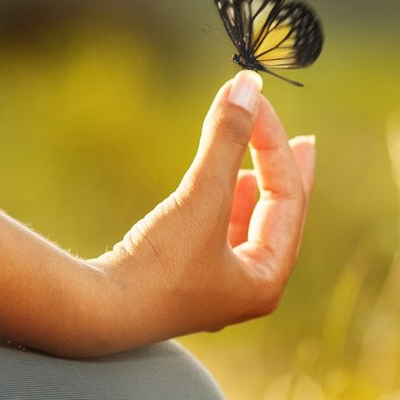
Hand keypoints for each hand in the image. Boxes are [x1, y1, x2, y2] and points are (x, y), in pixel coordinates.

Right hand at [89, 71, 316, 348]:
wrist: (97, 313)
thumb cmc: (157, 265)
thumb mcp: (200, 196)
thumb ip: (227, 139)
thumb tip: (248, 85)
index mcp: (266, 280)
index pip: (287, 199)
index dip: (274, 144)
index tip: (256, 101)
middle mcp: (247, 290)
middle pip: (280, 218)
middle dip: (285, 174)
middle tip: (302, 142)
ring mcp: (215, 289)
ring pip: (250, 228)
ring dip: (255, 189)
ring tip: (261, 164)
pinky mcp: (183, 281)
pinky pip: (222, 236)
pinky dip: (226, 206)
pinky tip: (224, 188)